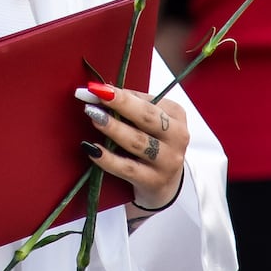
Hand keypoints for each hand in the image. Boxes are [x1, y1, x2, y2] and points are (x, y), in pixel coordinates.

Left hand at [77, 84, 188, 209]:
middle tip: (96, 98)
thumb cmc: (153, 142)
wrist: (166, 182)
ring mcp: (168, 161)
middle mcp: (177, 137)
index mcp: (176, 116)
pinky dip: (108, 159)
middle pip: (147, 118)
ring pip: (137, 142)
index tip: (99, 88)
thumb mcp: (152, 121)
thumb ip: (132, 105)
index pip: (148, 102)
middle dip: (120, 105)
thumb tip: (101, 91)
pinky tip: (93, 149)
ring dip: (113, 128)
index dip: (123, 96)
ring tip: (94, 118)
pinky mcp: (154, 181)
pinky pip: (127, 168)